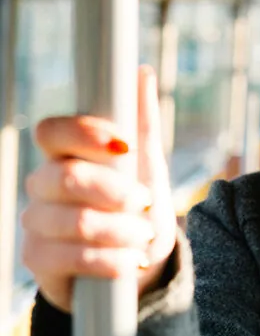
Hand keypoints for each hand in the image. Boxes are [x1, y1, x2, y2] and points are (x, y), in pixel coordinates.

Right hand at [20, 66, 178, 312]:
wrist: (139, 263)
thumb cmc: (139, 207)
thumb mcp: (147, 164)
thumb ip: (141, 122)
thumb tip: (141, 72)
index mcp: (65, 155)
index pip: (52, 131)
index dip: (84, 134)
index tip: (125, 146)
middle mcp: (42, 185)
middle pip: (66, 178)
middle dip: (115, 192)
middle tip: (145, 202)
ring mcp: (36, 222)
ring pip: (75, 221)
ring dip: (121, 230)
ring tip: (143, 236)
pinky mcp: (38, 260)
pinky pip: (71, 258)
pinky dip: (111, 260)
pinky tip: (131, 261)